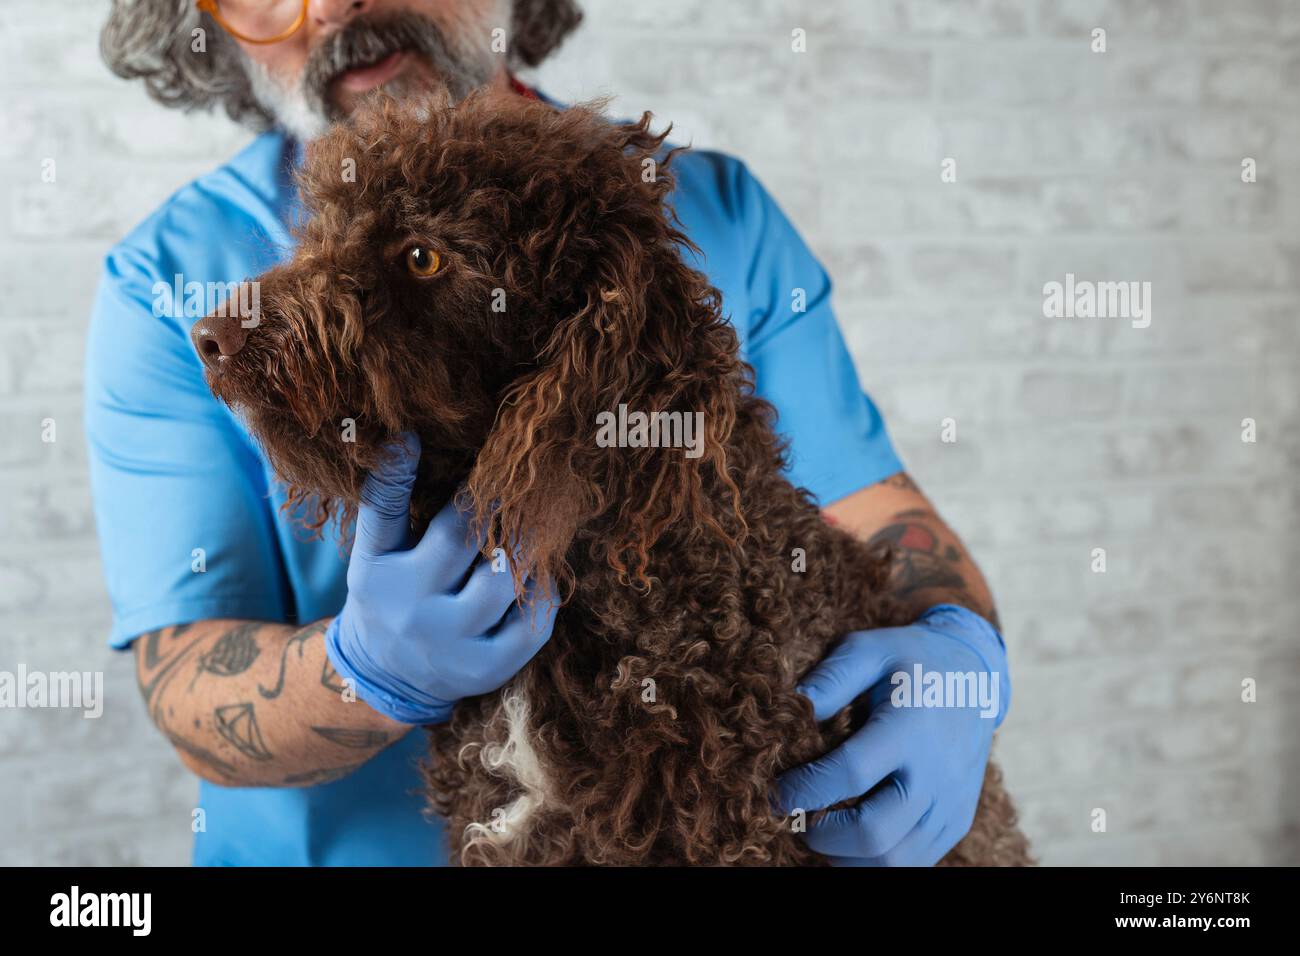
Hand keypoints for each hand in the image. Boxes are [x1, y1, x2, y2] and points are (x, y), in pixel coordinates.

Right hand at [324, 432, 555, 723]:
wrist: (388, 679)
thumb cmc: (388, 598)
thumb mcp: (372, 555)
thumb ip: (385, 502)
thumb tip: (404, 438)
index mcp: (381, 576)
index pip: (388, 515)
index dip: (397, 473)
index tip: (412, 436)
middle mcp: (414, 611)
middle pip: (463, 542)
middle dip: (494, 505)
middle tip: (519, 479)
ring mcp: (453, 645)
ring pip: (503, 582)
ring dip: (524, 547)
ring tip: (534, 527)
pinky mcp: (486, 670)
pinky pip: (531, 624)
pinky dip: (542, 593)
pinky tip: (540, 576)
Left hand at [777, 604, 1008, 865]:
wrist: (976, 675)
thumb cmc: (910, 661)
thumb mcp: (869, 649)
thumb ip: (831, 678)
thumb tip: (793, 706)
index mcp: (910, 728)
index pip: (851, 773)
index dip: (806, 789)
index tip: (778, 793)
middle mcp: (936, 773)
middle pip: (874, 833)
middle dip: (823, 835)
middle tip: (799, 819)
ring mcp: (950, 803)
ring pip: (895, 860)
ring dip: (848, 856)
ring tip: (824, 830)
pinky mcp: (957, 821)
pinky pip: (914, 862)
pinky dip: (876, 859)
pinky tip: (852, 837)